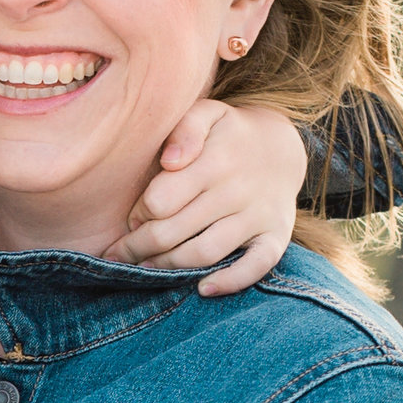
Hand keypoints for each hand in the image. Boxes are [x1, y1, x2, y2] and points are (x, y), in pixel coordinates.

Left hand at [116, 102, 306, 296]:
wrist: (282, 146)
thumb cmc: (228, 134)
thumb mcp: (208, 114)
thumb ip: (184, 129)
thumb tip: (170, 161)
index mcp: (214, 160)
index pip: (161, 200)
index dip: (139, 214)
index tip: (132, 218)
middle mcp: (237, 190)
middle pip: (175, 231)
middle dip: (138, 247)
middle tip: (120, 255)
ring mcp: (259, 215)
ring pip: (206, 252)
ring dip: (169, 267)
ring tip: (145, 270)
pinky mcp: (277, 236)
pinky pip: (257, 266)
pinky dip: (231, 281)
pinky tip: (203, 288)